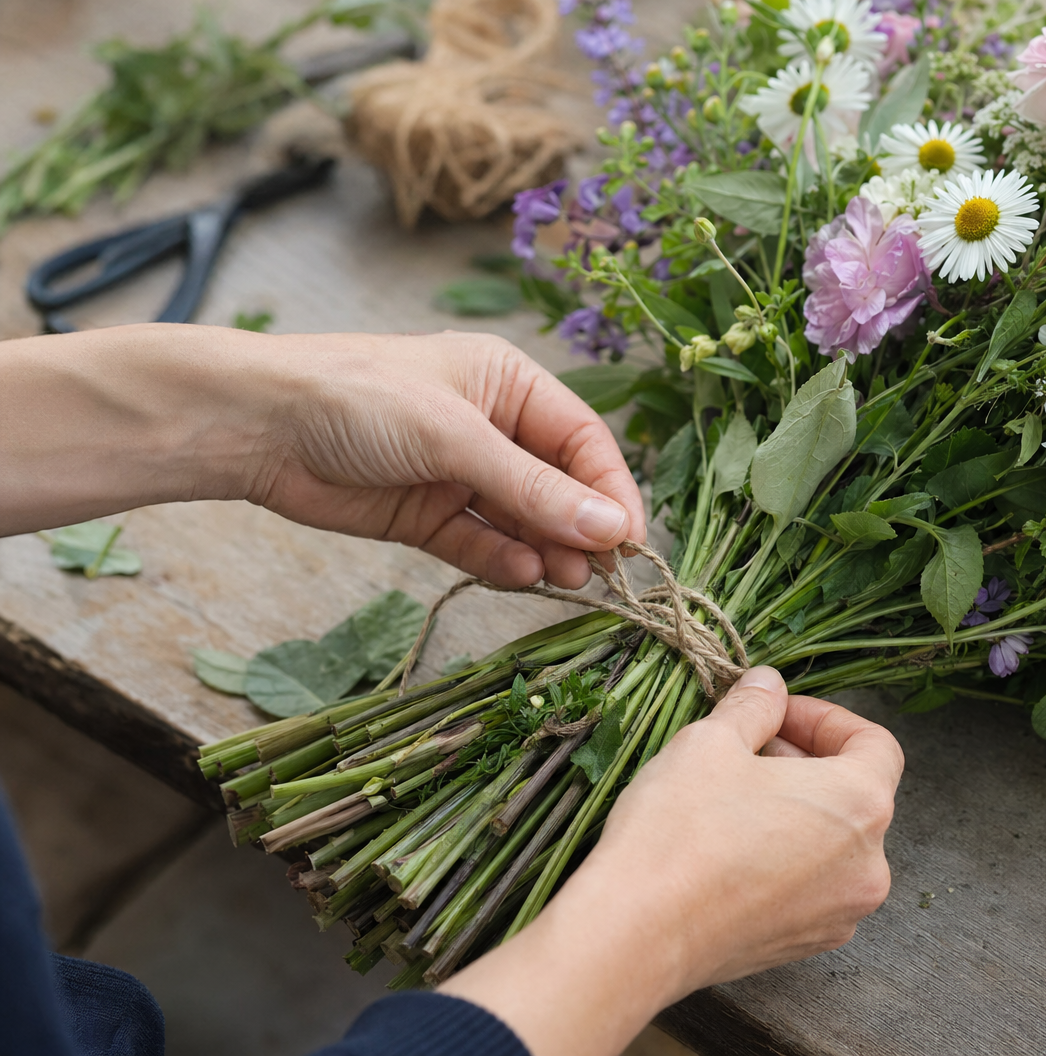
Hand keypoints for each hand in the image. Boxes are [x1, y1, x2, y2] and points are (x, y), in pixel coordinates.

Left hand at [0, 325, 644, 588]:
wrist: (256, 427)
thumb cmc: (357, 398)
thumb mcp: (454, 437)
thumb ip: (532, 489)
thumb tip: (611, 529)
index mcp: (509, 384)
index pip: (582, 441)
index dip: (611, 490)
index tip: (631, 540)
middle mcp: (493, 429)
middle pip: (560, 486)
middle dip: (582, 528)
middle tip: (603, 574)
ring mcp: (460, 476)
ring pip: (525, 522)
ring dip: (548, 551)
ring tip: (566, 582)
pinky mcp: (428, 518)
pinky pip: (482, 546)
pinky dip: (504, 564)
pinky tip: (523, 577)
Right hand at [439, 667, 903, 1055]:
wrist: (637, 935)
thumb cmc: (680, 830)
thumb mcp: (712, 741)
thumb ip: (753, 705)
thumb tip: (768, 685)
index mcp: (860, 804)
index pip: (875, 744)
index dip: (825, 718)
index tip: (777, 712)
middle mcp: (868, 864)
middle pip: (855, 794)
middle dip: (804, 761)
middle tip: (746, 747)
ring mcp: (839, 913)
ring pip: (831, 842)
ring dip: (793, 810)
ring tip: (732, 796)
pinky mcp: (805, 944)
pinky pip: (809, 885)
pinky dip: (783, 856)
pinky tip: (728, 848)